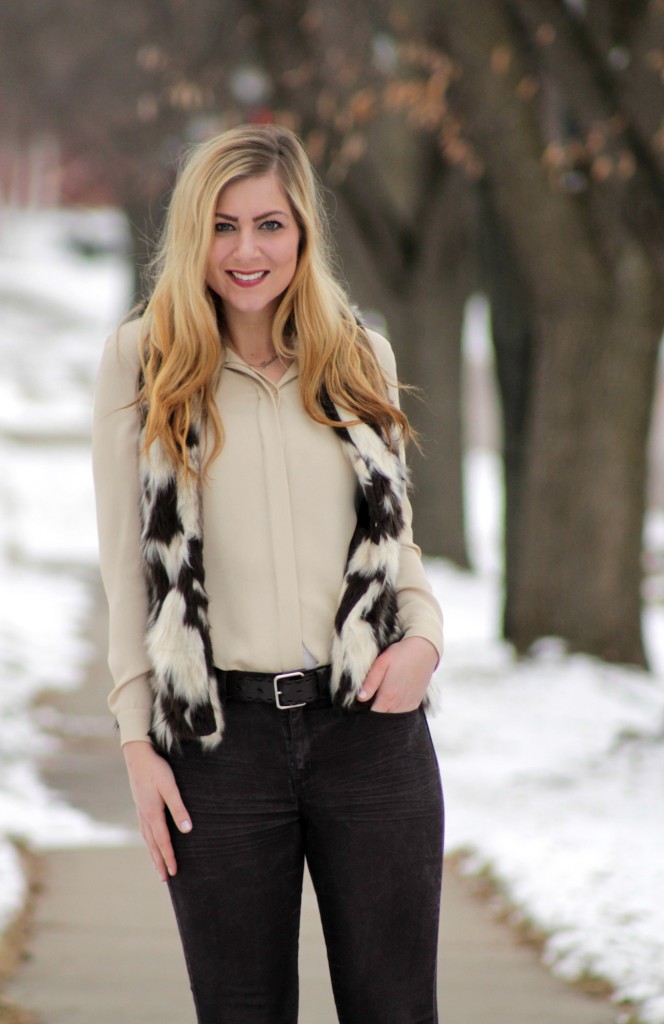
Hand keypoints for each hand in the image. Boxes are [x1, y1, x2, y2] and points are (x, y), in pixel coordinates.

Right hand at [122, 740, 191, 881]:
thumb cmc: (157, 769)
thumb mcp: (170, 787)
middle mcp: (145, 816)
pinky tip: (151, 842)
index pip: (163, 841)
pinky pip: (145, 829)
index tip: (174, 872)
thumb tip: (187, 829)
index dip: (169, 857)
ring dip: (153, 854)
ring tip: (158, 867)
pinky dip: (149, 841)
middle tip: (165, 879)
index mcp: (153, 814)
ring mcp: (141, 811)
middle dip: (160, 862)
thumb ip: (179, 808)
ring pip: (147, 838)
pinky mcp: (140, 805)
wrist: (138, 755)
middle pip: (153, 845)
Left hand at [357, 636, 438, 712]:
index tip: (360, 709)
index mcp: (388, 696)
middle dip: (375, 717)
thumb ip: (370, 682)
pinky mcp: (415, 703)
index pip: (373, 716)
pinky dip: (396, 713)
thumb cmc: (400, 655)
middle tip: (368, 706)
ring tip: (379, 704)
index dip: (365, 715)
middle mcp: (399, 704)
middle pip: (383, 720)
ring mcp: (409, 705)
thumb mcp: (381, 663)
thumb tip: (360, 698)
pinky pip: (403, 715)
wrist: (424, 650)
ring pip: (394, 719)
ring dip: (386, 715)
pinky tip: (391, 703)